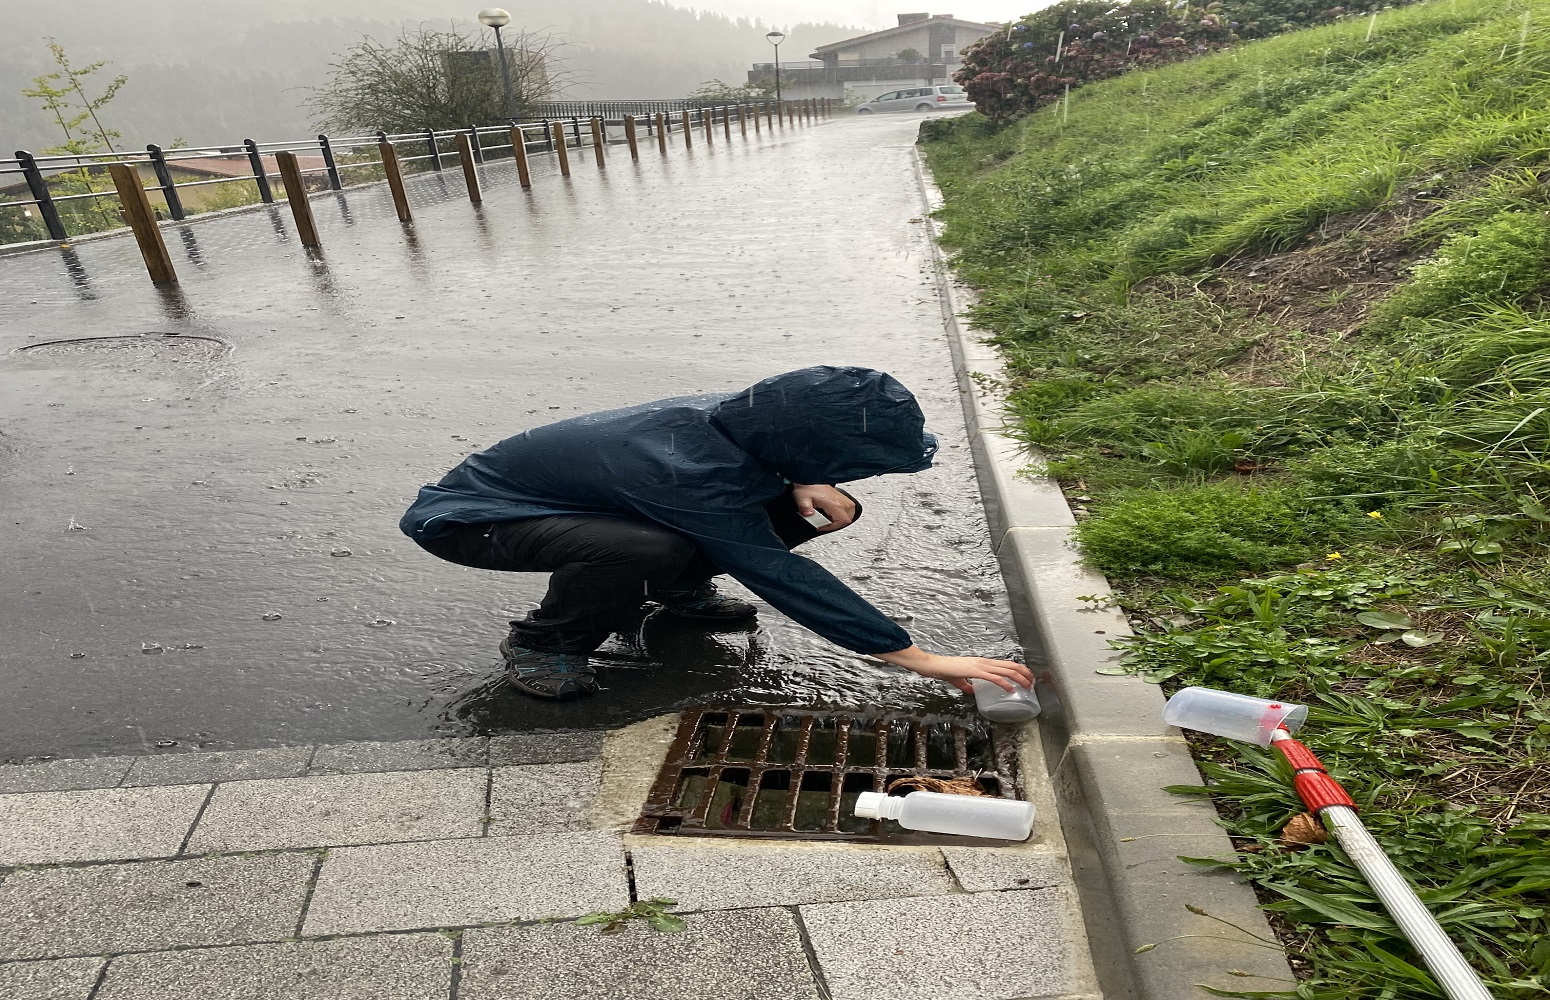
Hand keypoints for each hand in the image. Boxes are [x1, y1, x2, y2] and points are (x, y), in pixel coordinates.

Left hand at [792, 483, 855, 531]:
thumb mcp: (802, 499)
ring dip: (839, 519)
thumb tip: (809, 514)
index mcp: (835, 503)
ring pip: (849, 515)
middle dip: (835, 524)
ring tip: (827, 518)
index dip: (831, 527)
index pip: (842, 521)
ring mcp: (843, 499)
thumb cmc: (806, 487)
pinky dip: (840, 514)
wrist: (808, 478)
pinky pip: (847, 510)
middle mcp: (842, 501)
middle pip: (847, 519)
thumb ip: (805, 509)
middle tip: (824, 523)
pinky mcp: (841, 498)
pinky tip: (830, 513)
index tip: (822, 526)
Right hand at [873, 645, 1033, 693]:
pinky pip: (994, 677)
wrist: (934, 665)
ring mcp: (980, 665)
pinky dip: (1005, 683)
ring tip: (1027, 686)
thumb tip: (971, 691)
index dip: (1019, 670)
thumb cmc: (945, 670)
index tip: (1027, 677)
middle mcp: (984, 662)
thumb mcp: (959, 679)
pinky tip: (1011, 690)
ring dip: (1019, 678)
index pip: (1006, 664)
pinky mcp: (975, 671)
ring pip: (1006, 670)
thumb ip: (967, 684)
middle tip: (1033, 683)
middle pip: (1011, 665)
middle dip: (1025, 674)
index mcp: (982, 663)